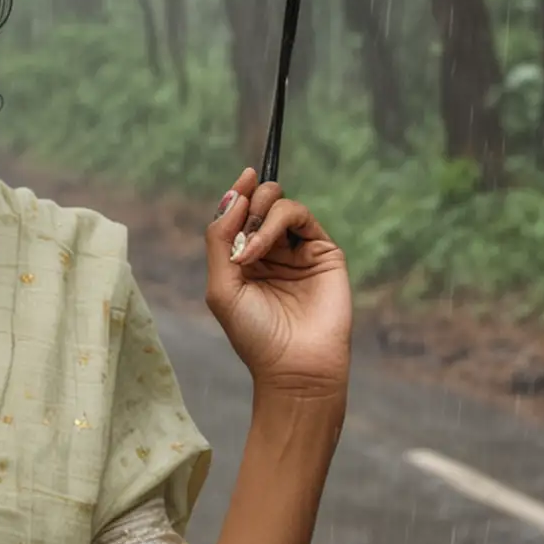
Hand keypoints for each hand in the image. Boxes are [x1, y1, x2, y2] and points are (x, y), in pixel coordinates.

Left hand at [204, 167, 350, 398]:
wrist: (294, 365)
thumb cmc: (254, 333)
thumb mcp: (221, 286)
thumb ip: (220, 238)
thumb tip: (235, 196)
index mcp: (244, 259)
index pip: (240, 215)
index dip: (239, 194)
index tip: (243, 178)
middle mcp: (272, 251)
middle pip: (262, 202)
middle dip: (251, 201)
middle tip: (244, 223)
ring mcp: (298, 250)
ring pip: (281, 204)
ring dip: (261, 214)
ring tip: (251, 249)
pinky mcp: (323, 252)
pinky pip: (301, 216)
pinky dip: (278, 222)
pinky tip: (261, 248)